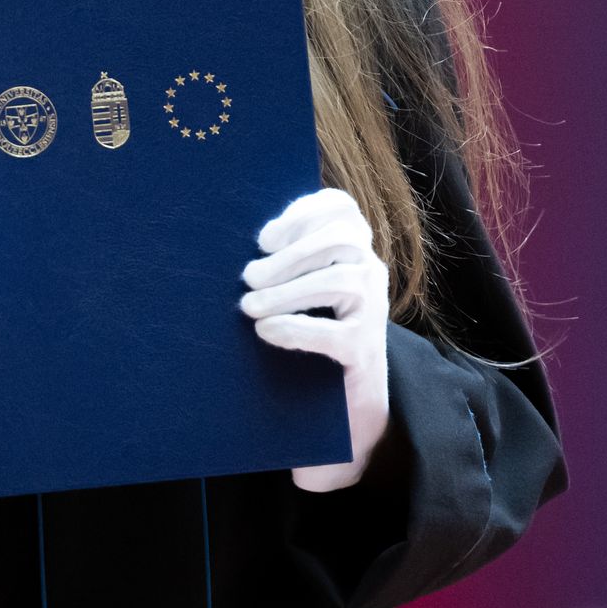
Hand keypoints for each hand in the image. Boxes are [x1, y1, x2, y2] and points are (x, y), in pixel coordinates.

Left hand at [241, 186, 391, 491]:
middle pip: (339, 240)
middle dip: (289, 255)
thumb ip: (279, 261)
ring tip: (249, 306)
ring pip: (340, 282)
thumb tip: (233, 250)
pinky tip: (266, 331)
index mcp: (352, 247)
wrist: (347, 399)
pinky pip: (335, 332)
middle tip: (248, 276)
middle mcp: (370, 270)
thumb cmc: (310, 330)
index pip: (342, 208)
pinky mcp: (365, 349)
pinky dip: (296, 328)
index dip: (304, 213)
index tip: (265, 237)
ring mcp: (373, 310)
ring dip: (287, 291)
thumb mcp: (299, 286)